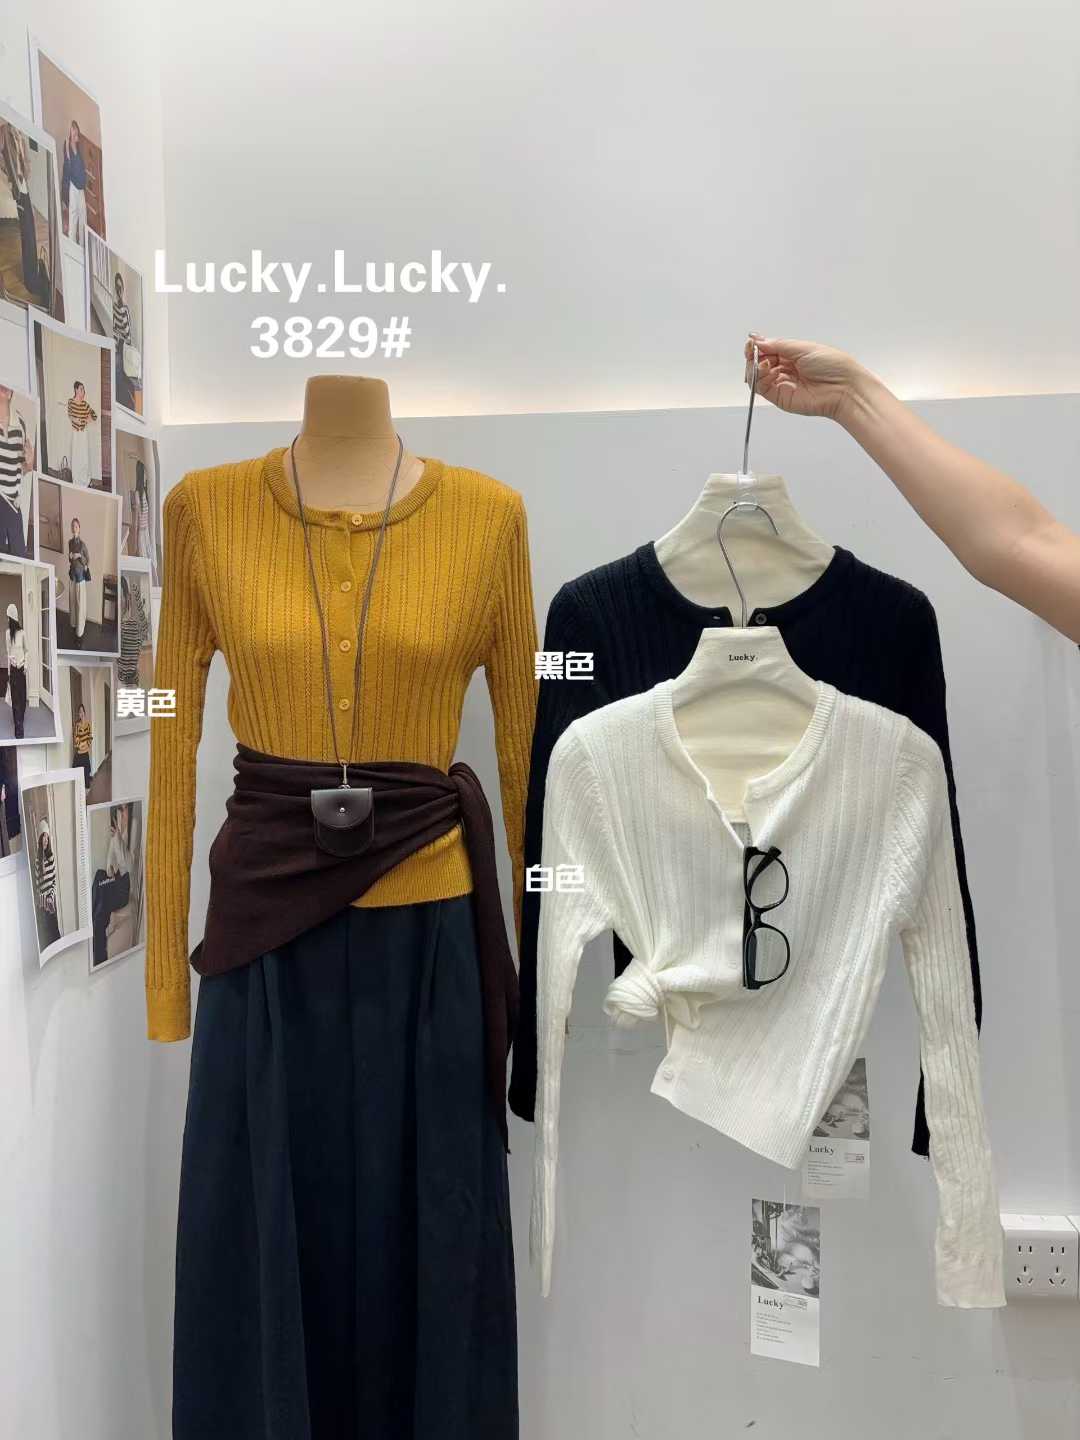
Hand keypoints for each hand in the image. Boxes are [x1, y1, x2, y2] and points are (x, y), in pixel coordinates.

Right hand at [744, 333, 868, 422]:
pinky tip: (767, 370)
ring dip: (755, 367)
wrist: (843, 388)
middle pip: (759, 362)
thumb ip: (777, 344)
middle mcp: (785, 369)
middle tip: (754, 351)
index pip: (767, 349)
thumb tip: (758, 340)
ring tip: (764, 362)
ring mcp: (782, 383)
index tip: (752, 342)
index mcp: (792, 354)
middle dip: (753, 355)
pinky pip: (761, 388)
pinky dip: (758, 378)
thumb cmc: (833, 366)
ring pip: (756, 375)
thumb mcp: (803, 347)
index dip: (757, 346)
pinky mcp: (779, 397)